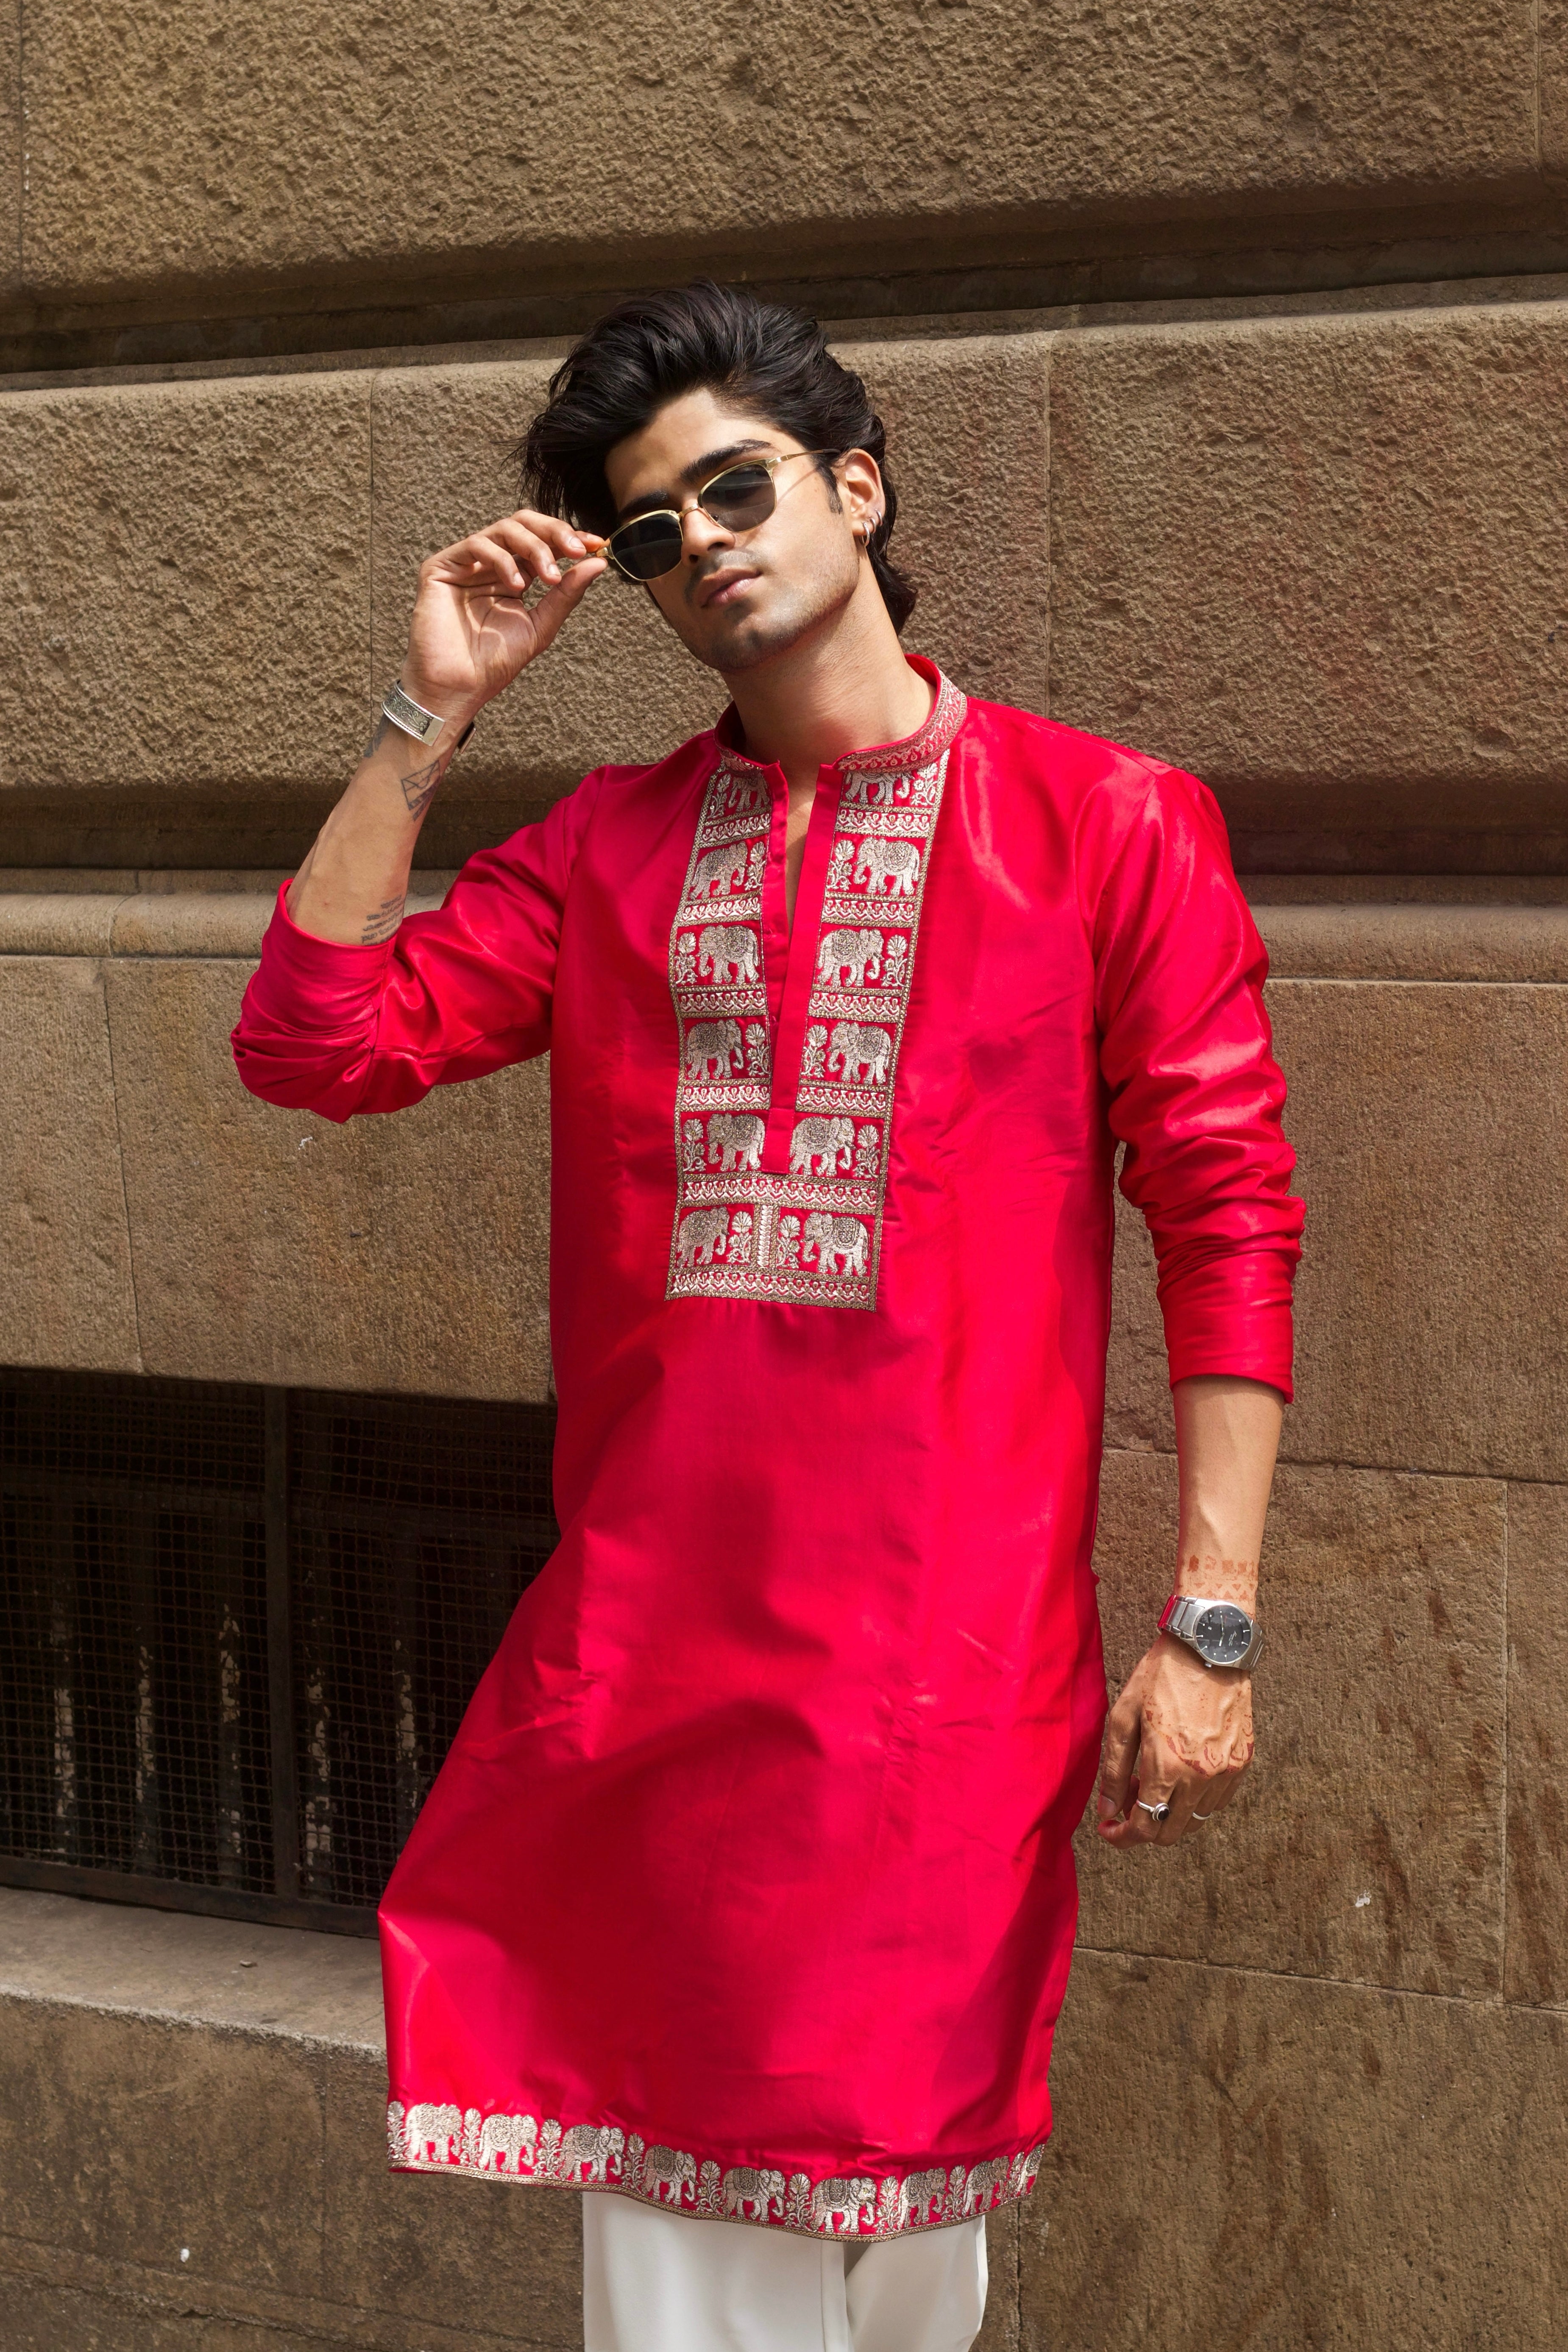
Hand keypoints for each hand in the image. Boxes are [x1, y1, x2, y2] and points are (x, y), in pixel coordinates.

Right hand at [400, 510, 608, 719]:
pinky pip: (476, 545)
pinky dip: (502, 559)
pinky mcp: (442, 567)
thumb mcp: (541, 624)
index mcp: (512, 575)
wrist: (460, 686)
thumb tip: (598, 563)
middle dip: (554, 532)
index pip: (542, 541)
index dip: (568, 537)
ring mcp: (466, 563)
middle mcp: (489, 563)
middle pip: (523, 523)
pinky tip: (516, 585)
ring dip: (534, 546)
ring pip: (504, 528)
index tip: (595, 544)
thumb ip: (567, 593)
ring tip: (549, 576)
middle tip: (576, 550)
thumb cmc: (494, 662)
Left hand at [1095, 1634, 1253, 1847]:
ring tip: (1154, 1780)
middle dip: (1143, 1826)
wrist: (1209, 1647)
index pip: (1144, 1827)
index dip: (1122, 1837)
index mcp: (1167, 1765)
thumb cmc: (1160, 1677)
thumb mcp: (1124, 1717)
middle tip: (1128, 1800)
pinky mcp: (1243, 1761)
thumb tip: (1108, 1811)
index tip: (1109, 1830)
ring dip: (1170, 1812)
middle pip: (1170, 1832)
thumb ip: (1113, 1770)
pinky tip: (1180, 1774)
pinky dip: (1196, 1799)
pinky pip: (1217, 1801)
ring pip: (1195, 1820)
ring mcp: (1227, 1770)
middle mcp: (1201, 1776)